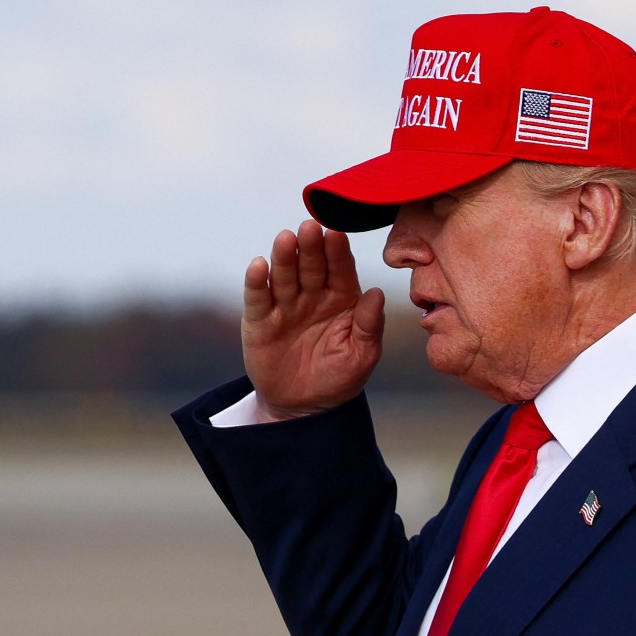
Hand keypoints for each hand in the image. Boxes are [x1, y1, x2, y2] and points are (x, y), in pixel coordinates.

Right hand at [241, 220, 384, 421]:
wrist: (305, 408)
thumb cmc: (340, 377)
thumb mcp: (362, 355)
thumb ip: (370, 325)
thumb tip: (378, 293)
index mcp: (343, 298)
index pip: (341, 269)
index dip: (338, 252)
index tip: (337, 234)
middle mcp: (314, 295)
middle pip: (311, 265)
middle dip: (311, 247)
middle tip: (310, 227)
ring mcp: (286, 305)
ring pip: (284, 275)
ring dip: (284, 257)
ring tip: (286, 239)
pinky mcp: (260, 320)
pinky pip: (258, 297)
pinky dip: (257, 282)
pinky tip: (259, 265)